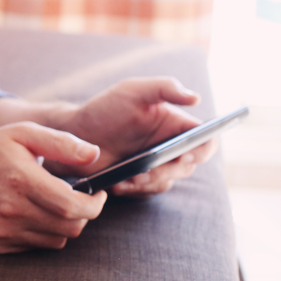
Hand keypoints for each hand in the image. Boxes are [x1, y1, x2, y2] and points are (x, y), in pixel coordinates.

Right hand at [0, 122, 107, 253]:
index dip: (95, 204)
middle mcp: (10, 209)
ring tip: (51, 203)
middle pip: (70, 227)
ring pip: (56, 240)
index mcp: (20, 179)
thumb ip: (61, 143)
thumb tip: (94, 154)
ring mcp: (1, 230)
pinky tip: (30, 212)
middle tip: (77, 198)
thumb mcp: (23, 133)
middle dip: (83, 215)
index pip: (72, 206)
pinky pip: (34, 247)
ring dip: (63, 224)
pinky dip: (41, 233)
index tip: (99, 194)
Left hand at [58, 77, 217, 196]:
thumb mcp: (131, 90)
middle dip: (168, 169)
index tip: (186, 153)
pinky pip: (147, 192)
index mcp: (175, 125)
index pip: (205, 141)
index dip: (202, 150)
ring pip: (167, 182)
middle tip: (147, 168)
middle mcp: (170, 146)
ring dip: (149, 181)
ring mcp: (156, 166)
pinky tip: (117, 183)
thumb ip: (163, 87)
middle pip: (188, 166)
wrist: (75, 133)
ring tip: (127, 176)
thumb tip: (195, 97)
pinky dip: (134, 189)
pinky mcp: (139, 181)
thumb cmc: (104, 108)